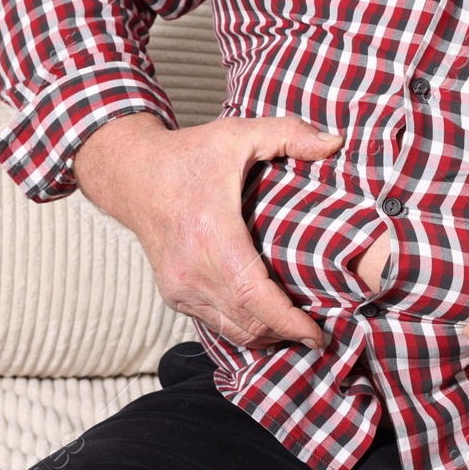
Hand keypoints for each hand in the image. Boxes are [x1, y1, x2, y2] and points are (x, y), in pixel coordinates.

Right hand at [73, 112, 342, 349]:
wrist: (133, 174)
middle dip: (286, 333)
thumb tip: (336, 142)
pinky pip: (215, 323)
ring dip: (266, 336)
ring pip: (232, 330)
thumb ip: (288, 134)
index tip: (316, 334)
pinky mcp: (174, 294)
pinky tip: (266, 320)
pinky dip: (243, 328)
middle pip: (248, 322)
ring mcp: (180, 286)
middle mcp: (193, 269)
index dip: (288, 321)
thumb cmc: (188, 155)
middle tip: (319, 332)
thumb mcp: (239, 134)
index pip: (254, 295)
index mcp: (212, 234)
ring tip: (297, 330)